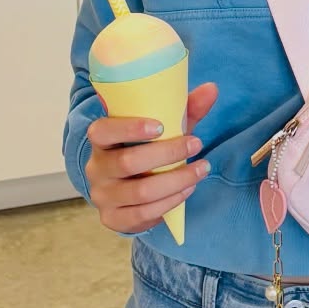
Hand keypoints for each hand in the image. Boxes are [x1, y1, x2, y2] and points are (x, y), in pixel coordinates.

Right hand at [84, 82, 217, 235]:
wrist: (130, 188)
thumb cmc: (147, 149)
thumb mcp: (163, 128)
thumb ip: (185, 109)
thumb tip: (212, 89)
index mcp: (101, 140)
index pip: (103, 131)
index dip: (129, 128)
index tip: (160, 126)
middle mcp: (96, 168)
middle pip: (128, 163)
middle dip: (168, 154)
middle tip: (196, 143)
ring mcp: (102, 196)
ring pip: (141, 192)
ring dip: (177, 180)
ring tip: (201, 168)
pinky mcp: (113, 218)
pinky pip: (143, 214)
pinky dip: (170, 202)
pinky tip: (188, 189)